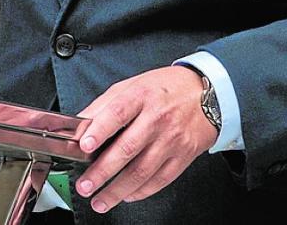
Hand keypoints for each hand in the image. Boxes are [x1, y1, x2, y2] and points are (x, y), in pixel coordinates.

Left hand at [73, 66, 217, 213]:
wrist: (206, 96)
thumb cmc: (164, 89)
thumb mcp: (132, 85)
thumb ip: (105, 104)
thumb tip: (80, 122)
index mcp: (141, 96)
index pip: (118, 113)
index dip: (100, 130)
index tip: (84, 145)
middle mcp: (157, 119)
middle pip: (127, 148)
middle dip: (103, 171)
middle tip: (85, 185)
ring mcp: (172, 141)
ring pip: (142, 171)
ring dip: (118, 190)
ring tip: (100, 201)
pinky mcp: (183, 158)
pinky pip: (160, 180)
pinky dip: (141, 191)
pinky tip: (126, 196)